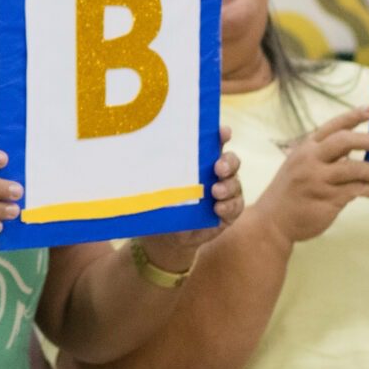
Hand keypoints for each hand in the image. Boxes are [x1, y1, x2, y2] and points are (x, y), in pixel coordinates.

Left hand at [126, 128, 244, 273]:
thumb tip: (132, 154)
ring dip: (228, 185)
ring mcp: (224, 192)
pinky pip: (236, 206)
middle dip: (228, 161)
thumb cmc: (159, 203)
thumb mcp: (154, 185)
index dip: (221, 134)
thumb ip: (153, 171)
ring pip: (235, 183)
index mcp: (199, 160)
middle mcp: (216, 173)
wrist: (165, 236)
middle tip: (218, 167)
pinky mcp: (228, 212)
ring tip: (216, 191)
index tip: (223, 131)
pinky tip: (218, 209)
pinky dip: (229, 206)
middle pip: (231, 160)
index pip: (214, 142)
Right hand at [250, 105, 368, 245]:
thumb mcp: (301, 166)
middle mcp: (310, 160)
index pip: (333, 126)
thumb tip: (362, 155)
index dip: (354, 116)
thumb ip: (327, 158)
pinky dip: (366, 189)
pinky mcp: (326, 199)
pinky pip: (355, 190)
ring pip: (355, 168)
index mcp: (306, 148)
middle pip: (345, 141)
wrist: (271, 221)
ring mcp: (317, 180)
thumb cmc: (291, 192)